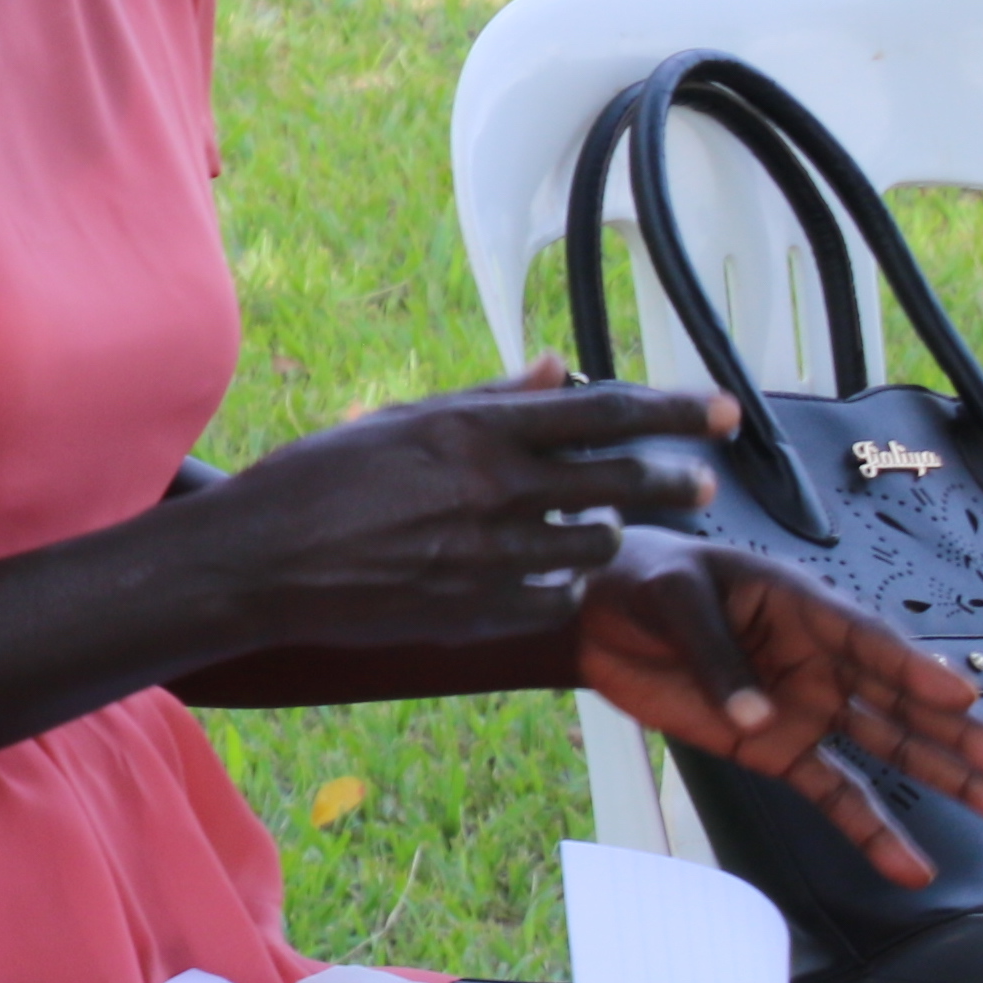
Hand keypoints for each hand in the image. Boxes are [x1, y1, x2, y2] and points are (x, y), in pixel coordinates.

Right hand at [172, 361, 735, 650]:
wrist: (256, 566)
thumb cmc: (314, 481)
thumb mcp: (399, 420)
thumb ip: (487, 398)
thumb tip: (559, 368)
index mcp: (475, 433)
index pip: (607, 411)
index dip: (678, 410)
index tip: (726, 412)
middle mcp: (492, 492)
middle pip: (621, 480)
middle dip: (674, 479)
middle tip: (701, 481)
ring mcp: (486, 559)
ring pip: (595, 546)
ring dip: (608, 533)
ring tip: (600, 525)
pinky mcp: (473, 613)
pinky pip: (553, 599)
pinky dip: (561, 584)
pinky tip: (545, 573)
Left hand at [576, 531, 982, 885]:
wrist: (598, 615)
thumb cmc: (644, 585)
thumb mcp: (674, 603)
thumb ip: (717, 659)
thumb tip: (756, 719)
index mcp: (806, 608)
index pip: (873, 643)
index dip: (916, 671)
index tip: (963, 698)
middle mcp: (821, 660)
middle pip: (905, 704)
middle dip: (965, 738)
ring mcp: (805, 707)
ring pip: (892, 750)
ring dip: (951, 781)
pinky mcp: (775, 748)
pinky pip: (833, 793)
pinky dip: (870, 832)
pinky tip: (913, 866)